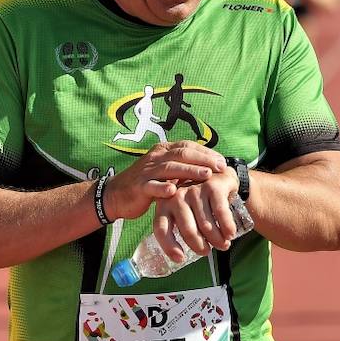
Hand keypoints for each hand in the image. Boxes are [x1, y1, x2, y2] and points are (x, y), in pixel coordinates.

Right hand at [103, 142, 226, 222]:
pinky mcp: (139, 187)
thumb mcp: (166, 171)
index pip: (188, 146)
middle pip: (182, 154)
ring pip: (170, 168)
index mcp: (163, 150)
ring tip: (206, 175)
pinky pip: (152, 186)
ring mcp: (146, 171)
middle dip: (204, 159)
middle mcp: (156, 157)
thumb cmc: (149, 183)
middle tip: (221, 167)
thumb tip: (212, 167)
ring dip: (190, 171)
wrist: (116, 195)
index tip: (223, 161)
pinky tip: (173, 191)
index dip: (207, 152)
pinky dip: (162, 188)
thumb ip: (184, 166)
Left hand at [151, 164, 243, 262]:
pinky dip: (227, 227)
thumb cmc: (198, 200)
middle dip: (199, 245)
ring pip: (206, 224)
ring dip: (216, 239)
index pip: (161, 228)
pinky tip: (230, 234)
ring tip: (223, 245)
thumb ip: (179, 226)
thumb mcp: (183, 210)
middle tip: (206, 252)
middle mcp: (177, 196)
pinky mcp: (213, 187)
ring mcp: (195, 190)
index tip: (180, 259)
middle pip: (187, 229)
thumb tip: (179, 257)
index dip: (169, 246)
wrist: (218, 175)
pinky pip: (220, 213)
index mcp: (164, 204)